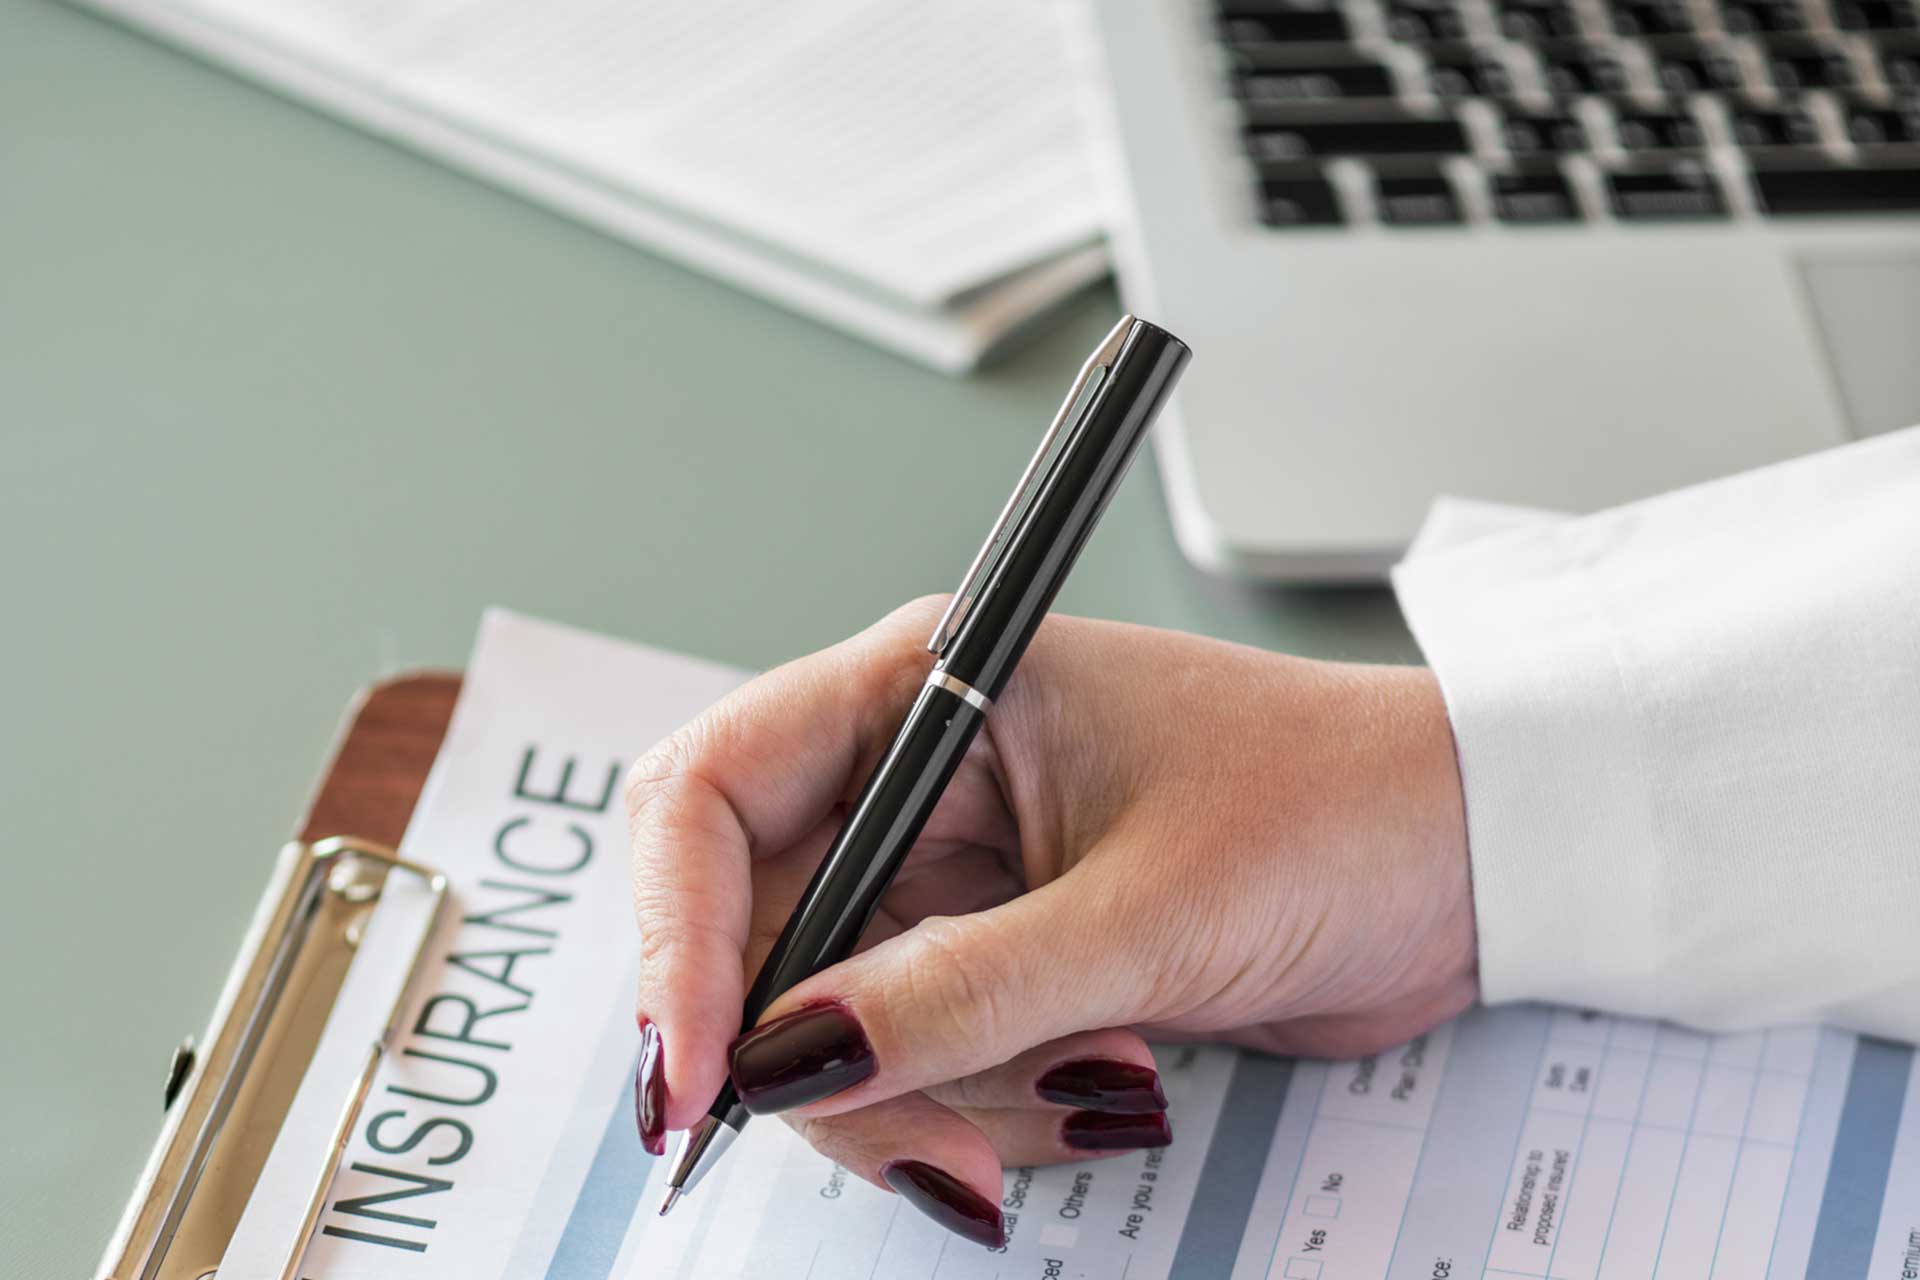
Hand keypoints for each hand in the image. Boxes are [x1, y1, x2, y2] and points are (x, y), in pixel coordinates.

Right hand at [626, 598, 1474, 1247]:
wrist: (1467, 861)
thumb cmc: (1337, 813)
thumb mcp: (1143, 914)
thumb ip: (957, 994)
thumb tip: (787, 1065)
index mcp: (931, 686)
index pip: (714, 793)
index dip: (679, 936)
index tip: (700, 1075)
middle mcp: (919, 772)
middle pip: (761, 934)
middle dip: (825, 1058)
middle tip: (924, 1148)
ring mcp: (956, 871)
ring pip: (838, 1021)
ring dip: (936, 1097)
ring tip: (1093, 1089)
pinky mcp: (999, 952)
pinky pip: (923, 1057)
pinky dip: (990, 1106)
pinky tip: (1108, 1084)